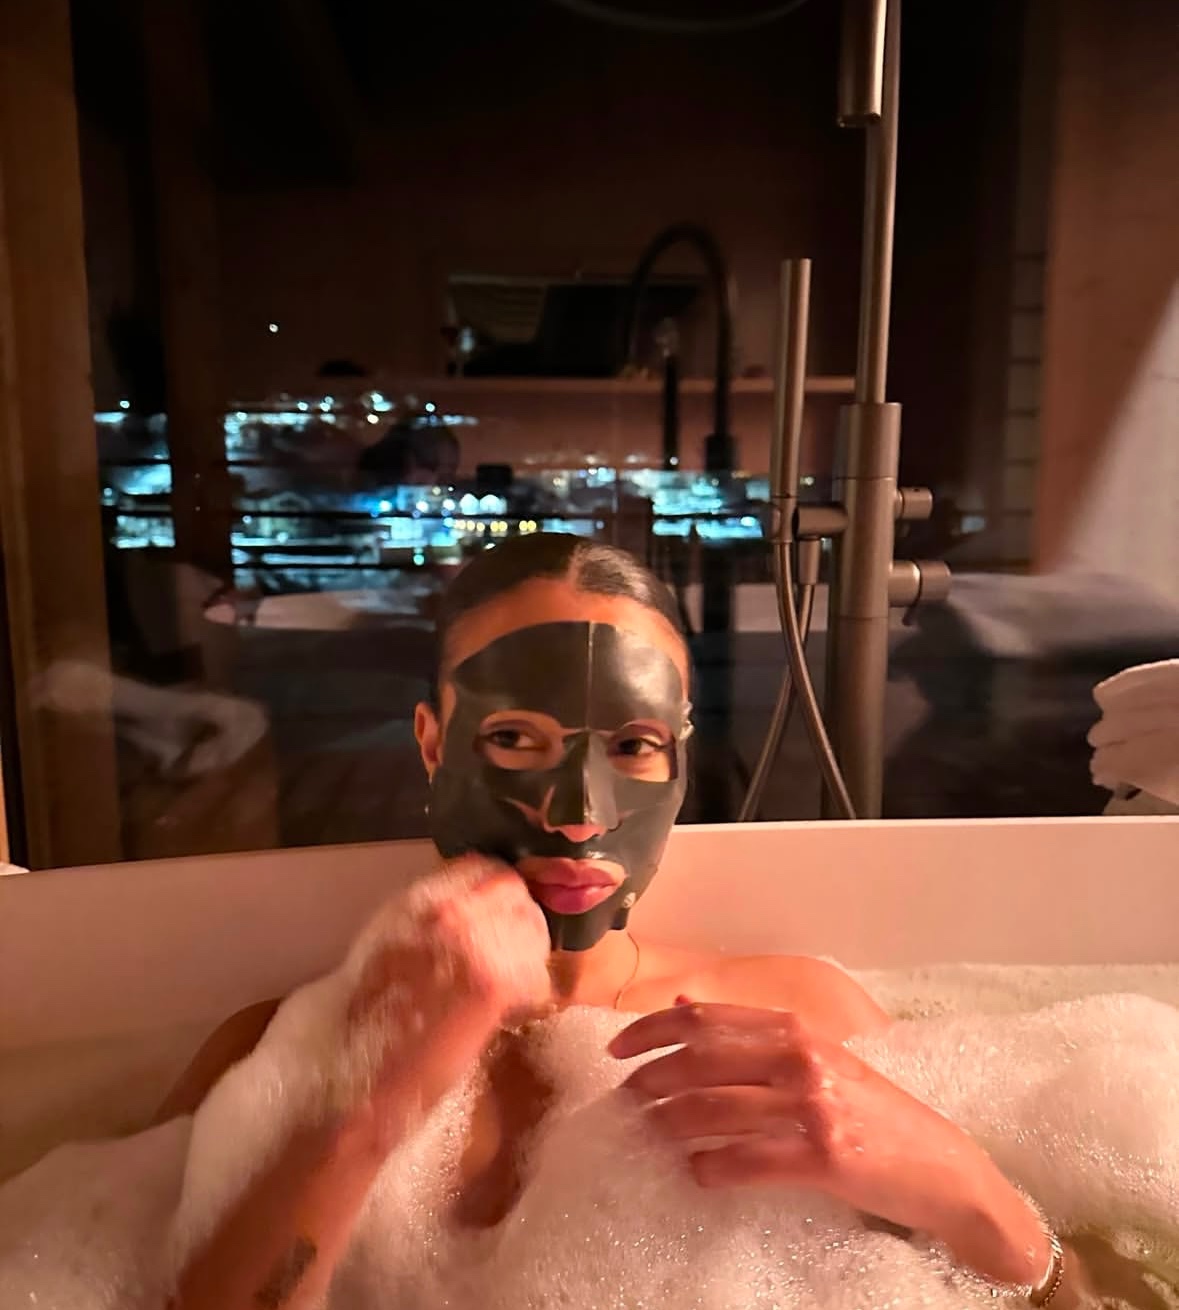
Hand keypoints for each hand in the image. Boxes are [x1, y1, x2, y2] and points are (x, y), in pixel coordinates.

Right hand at [341, 857, 550, 1130]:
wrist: (359, 1084)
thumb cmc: (367, 1027)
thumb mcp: (390, 951)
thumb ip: (430, 924)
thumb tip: (472, 915)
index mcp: (415, 900)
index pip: (484, 866)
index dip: (500, 893)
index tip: (504, 917)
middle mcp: (443, 909)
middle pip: (514, 890)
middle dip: (521, 920)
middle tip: (517, 955)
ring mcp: (470, 941)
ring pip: (532, 927)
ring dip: (530, 955)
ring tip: (513, 987)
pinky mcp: (492, 981)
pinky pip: (535, 972)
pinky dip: (532, 994)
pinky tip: (511, 1013)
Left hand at [610, 1001, 1004, 1242]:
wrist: (944, 1169)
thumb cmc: (874, 1113)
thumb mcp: (818, 1057)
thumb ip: (752, 1032)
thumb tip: (684, 1005)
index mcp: (796, 1028)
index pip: (706, 1019)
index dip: (651, 1030)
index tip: (617, 1049)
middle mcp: (800, 1056)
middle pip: (700, 1059)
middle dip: (651, 1078)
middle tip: (625, 1099)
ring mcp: (813, 1104)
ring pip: (714, 1108)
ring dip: (671, 1124)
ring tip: (650, 1136)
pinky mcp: (823, 1155)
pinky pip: (747, 1159)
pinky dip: (712, 1167)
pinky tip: (697, 1173)